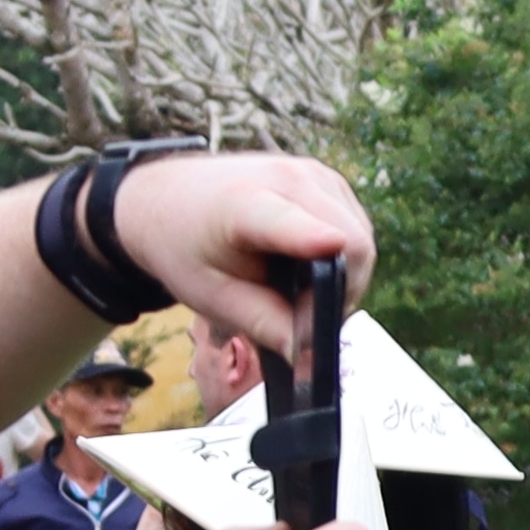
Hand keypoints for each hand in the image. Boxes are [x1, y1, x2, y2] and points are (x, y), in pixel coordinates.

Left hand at [111, 151, 375, 370]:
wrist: (169, 199)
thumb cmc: (185, 247)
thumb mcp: (210, 296)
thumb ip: (261, 323)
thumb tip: (308, 354)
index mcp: (244, 203)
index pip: (292, 223)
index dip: (317, 239)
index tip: (333, 251)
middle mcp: (290, 177)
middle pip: (353, 244)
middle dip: (339, 293)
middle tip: (302, 319)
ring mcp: (316, 174)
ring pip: (361, 241)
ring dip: (343, 278)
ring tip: (297, 292)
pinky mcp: (330, 180)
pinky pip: (356, 230)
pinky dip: (342, 258)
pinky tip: (306, 267)